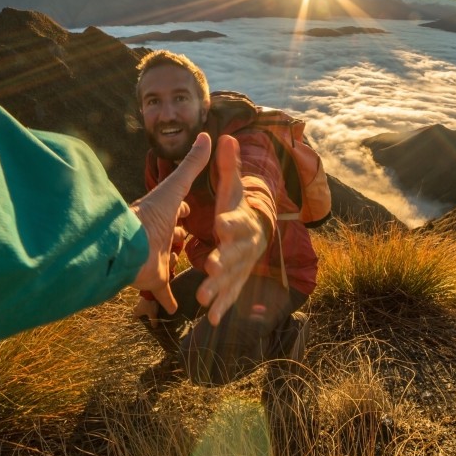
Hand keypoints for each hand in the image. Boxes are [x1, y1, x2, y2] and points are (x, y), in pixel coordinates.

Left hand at [130, 132, 210, 314]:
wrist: (126, 247)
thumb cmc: (150, 214)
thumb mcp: (176, 187)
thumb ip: (192, 163)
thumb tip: (207, 134)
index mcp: (163, 212)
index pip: (176, 207)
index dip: (184, 207)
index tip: (191, 208)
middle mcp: (159, 234)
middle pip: (173, 235)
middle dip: (180, 236)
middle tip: (192, 238)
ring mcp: (157, 257)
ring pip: (168, 261)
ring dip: (175, 263)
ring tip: (189, 268)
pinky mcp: (154, 278)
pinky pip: (163, 292)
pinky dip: (168, 299)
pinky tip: (176, 309)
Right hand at [133, 297, 160, 327]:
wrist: (150, 293)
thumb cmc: (150, 305)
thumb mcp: (152, 314)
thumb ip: (153, 321)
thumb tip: (154, 327)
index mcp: (138, 311)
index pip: (135, 316)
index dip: (134, 319)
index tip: (133, 321)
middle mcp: (138, 306)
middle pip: (135, 310)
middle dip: (135, 312)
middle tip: (136, 314)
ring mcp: (140, 301)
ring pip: (138, 305)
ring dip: (139, 307)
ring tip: (142, 309)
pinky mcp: (144, 297)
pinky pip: (142, 301)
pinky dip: (143, 303)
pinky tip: (146, 303)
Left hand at [198, 135, 269, 325]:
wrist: (251, 231)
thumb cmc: (237, 208)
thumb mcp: (230, 187)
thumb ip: (226, 166)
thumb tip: (223, 136)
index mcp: (235, 222)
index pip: (234, 222)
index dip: (229, 222)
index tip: (221, 224)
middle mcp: (237, 247)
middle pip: (231, 255)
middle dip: (222, 262)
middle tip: (213, 267)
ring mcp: (233, 266)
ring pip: (226, 280)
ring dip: (216, 289)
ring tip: (203, 300)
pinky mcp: (223, 282)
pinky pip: (223, 296)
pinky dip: (219, 307)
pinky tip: (213, 319)